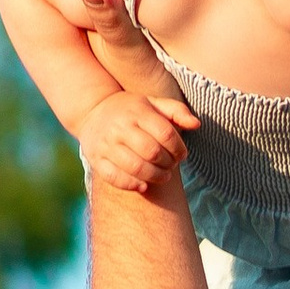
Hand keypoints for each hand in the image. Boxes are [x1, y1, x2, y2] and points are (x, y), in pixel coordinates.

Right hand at [78, 69, 197, 197]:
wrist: (93, 111)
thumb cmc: (131, 110)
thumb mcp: (153, 103)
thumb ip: (177, 111)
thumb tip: (197, 124)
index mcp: (137, 112)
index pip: (166, 134)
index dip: (179, 149)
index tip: (182, 155)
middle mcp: (120, 127)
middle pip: (152, 152)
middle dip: (168, 164)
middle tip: (171, 166)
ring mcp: (106, 144)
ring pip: (136, 167)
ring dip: (155, 177)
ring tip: (162, 176)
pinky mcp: (97, 159)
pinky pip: (115, 178)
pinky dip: (132, 185)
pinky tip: (143, 185)